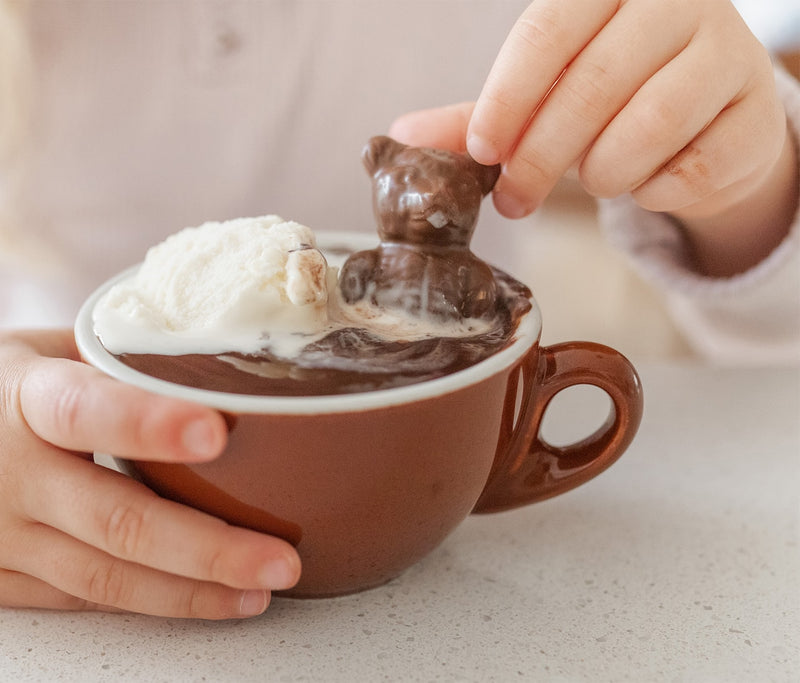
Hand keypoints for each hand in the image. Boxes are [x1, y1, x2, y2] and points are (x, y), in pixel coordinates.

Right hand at [0, 330, 300, 618]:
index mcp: (15, 401)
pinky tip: (201, 598)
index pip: (87, 411)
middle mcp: (6, 478)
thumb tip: (210, 361)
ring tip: (260, 590)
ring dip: (192, 593)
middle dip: (209, 550)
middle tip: (282, 558)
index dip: (151, 424)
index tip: (220, 431)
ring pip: (108, 580)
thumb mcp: (28, 351)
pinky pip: (83, 598)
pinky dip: (147, 600)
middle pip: (117, 524)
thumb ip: (110, 363)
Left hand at [390, 0, 797, 275]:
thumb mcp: (541, 100)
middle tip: (513, 199)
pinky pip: (692, 168)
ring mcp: (728, 53)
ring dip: (602, 174)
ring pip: (647, 127)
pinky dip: (655, 191)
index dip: (508, 96)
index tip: (483, 151)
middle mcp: (677, 4)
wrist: (708, 123)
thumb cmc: (614, 101)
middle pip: (592, 85)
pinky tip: (648, 181)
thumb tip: (401, 135)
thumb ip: (480, 117)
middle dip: (540, 157)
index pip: (548, 29)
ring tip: (593, 179)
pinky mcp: (758, 112)